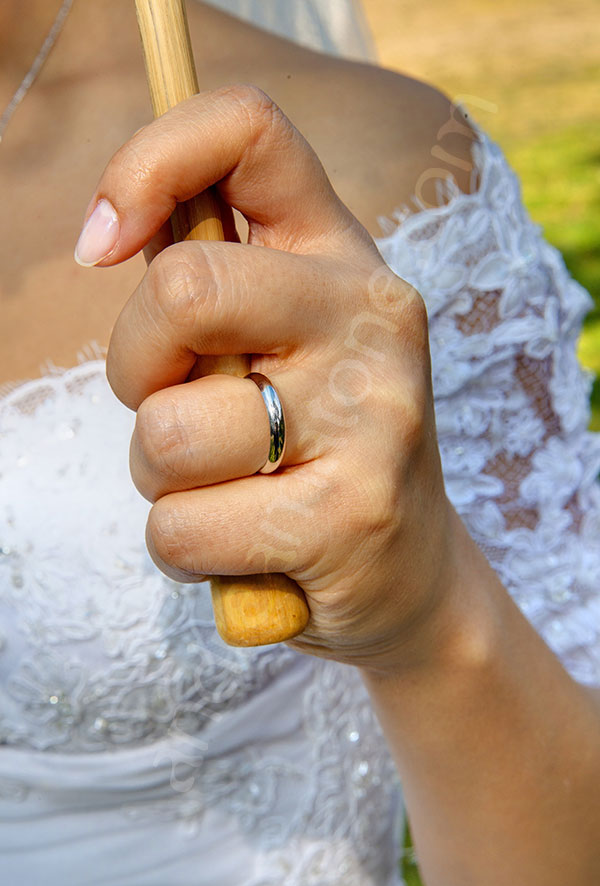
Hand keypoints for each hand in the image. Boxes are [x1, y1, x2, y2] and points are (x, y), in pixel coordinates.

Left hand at [78, 85, 455, 671]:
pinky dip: (183, 547)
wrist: (407, 572)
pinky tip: (245, 544)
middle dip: (135, 365)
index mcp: (344, 257)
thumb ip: (215, 281)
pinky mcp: (350, 517)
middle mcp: (370, 319)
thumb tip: (116, 229)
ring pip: (167, 433)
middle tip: (175, 403)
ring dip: (162, 476)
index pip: (249, 131)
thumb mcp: (283, 342)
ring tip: (230, 487)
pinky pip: (181, 526)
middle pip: (182, 290)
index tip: (106, 243)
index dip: (148, 162)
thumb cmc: (316, 447)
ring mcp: (372, 418)